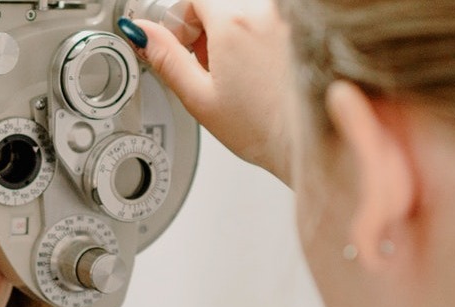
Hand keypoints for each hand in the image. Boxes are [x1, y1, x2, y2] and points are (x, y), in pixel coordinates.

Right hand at [134, 0, 296, 182]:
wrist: (315, 144)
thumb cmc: (264, 129)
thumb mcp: (200, 98)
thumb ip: (166, 58)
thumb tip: (140, 32)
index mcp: (234, 22)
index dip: (184, 19)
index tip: (186, 43)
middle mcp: (267, 10)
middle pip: (223, 2)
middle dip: (209, 25)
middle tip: (211, 63)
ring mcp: (292, 16)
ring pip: (248, 9)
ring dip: (236, 29)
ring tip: (239, 69)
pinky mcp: (310, 27)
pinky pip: (274, 19)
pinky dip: (263, 34)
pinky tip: (264, 66)